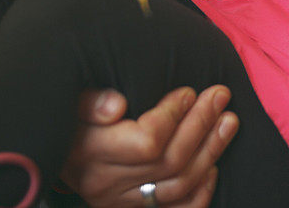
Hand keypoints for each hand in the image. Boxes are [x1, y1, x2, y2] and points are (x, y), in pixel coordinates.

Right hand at [60, 86, 238, 207]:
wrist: (60, 153)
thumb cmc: (72, 119)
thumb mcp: (73, 102)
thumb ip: (91, 102)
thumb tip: (117, 105)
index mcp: (92, 153)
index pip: (147, 141)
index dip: (174, 115)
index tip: (188, 92)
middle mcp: (107, 185)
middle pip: (169, 161)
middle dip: (201, 124)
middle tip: (220, 95)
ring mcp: (123, 203)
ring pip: (179, 185)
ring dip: (210, 151)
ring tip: (228, 121)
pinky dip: (201, 192)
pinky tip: (214, 166)